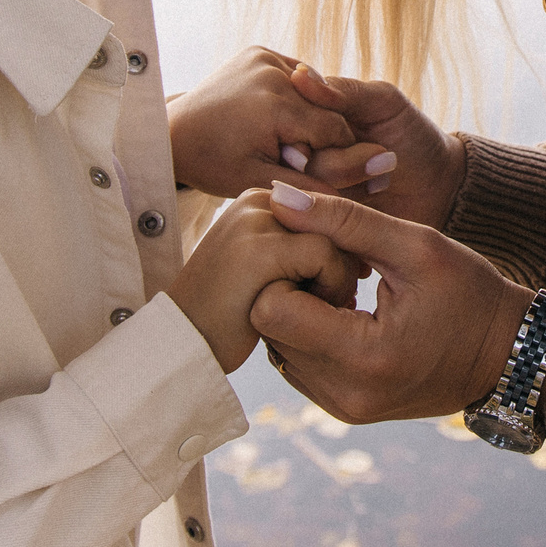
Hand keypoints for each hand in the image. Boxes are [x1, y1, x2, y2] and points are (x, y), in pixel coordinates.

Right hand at [167, 189, 360, 373]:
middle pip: (336, 221)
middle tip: (335, 303)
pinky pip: (325, 255)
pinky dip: (330, 287)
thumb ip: (303, 253)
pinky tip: (311, 313)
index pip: (329, 213)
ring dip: (339, 279)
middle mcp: (259, 201)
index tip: (342, 289)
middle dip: (343, 265)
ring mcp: (257, 221)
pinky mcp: (260, 248)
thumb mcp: (270, 273)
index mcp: (261, 201)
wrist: (183, 345)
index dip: (343, 253)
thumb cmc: (231, 316)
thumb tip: (362, 255)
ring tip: (320, 309)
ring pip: (336, 237)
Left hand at [169, 47, 390, 198]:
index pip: (335, 132)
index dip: (334, 156)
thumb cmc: (215, 164)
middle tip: (299, 158)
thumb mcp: (264, 182)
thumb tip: (383, 168)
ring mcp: (265, 57)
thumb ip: (320, 182)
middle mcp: (273, 72)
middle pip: (326, 110)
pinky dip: (296, 98)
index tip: (323, 173)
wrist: (173, 133)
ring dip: (309, 116)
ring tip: (287, 139)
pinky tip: (280, 119)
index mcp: (276, 106)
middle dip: (321, 138)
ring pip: (314, 94)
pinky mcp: (259, 51)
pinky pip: (296, 78)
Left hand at [248, 186, 536, 424]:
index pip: (270, 308)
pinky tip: (345, 315)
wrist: (507, 354)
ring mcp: (342, 407)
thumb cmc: (469, 292)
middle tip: (336, 269)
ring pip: (276, 347)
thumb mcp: (416, 245)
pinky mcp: (342, 408)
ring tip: (345, 292)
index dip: (290, 269)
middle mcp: (345, 393)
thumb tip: (280, 197)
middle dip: (291, 290)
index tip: (327, 254)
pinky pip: (296, 364)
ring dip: (298, 313)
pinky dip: (310, 335)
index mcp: (365, 355)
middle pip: (267, 329)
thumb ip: (344, 220)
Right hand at [283, 64, 466, 231]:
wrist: (440, 187)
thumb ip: (343, 91)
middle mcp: (303, 157)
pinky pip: (316, 218)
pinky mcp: (323, 223)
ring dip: (349, 180)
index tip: (348, 132)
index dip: (312, 128)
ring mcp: (311, 191)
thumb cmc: (413, 135)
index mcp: (309, 122)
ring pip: (302, 189)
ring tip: (385, 175)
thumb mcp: (384, 103)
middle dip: (337, 160)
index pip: (285, 121)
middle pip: (291, 159)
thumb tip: (298, 75)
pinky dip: (347, 209)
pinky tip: (376, 194)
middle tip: (382, 157)